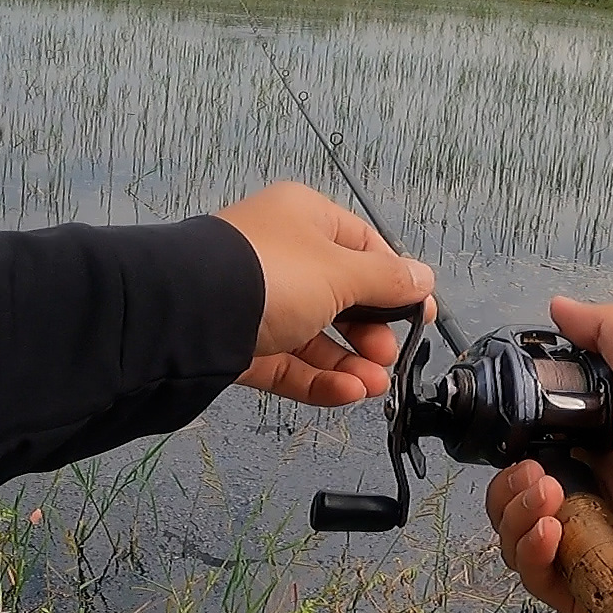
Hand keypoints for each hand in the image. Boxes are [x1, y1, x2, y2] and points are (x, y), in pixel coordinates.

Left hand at [214, 182, 434, 407]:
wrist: (188, 313)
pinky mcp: (240, 345)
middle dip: (370, 330)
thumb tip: (424, 278)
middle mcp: (280, 256)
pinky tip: (348, 393)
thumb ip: (386, 280)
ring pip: (315, 336)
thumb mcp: (341, 273)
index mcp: (303, 219)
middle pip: (340, 296)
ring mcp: (257, 303)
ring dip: (349, 363)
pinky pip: (288, 363)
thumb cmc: (271, 274)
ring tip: (374, 385)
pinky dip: (319, 379)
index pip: (361, 246)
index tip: (420, 314)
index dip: (395, 281)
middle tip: (388, 355)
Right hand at [485, 297, 612, 612]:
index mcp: (592, 452)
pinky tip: (553, 533)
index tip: (512, 433)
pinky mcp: (582, 589)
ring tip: (553, 502)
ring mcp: (582, 546)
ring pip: (512, 535)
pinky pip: (531, 576)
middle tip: (541, 475)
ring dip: (516, 514)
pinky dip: (530, 553)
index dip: (508, 444)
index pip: (524, 451)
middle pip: (509, 494)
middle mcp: (583, 499)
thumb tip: (558, 305)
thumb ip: (606, 330)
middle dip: (509, 484)